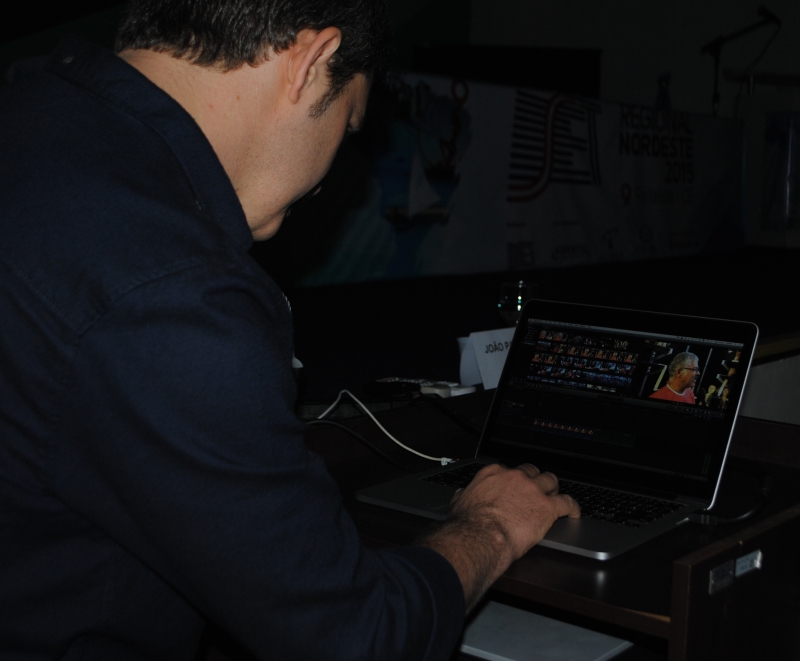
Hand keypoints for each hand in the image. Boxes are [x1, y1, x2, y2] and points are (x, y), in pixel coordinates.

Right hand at [420, 463, 578, 611]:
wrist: (479, 537)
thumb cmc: (467, 524)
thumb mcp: (459, 503)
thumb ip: (464, 495)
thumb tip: (461, 495)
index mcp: (494, 473)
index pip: (509, 470)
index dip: (515, 479)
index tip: (515, 486)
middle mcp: (515, 477)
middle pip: (532, 472)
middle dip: (536, 480)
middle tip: (537, 491)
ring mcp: (533, 490)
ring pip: (551, 481)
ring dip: (554, 488)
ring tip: (556, 496)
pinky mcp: (548, 507)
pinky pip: (567, 502)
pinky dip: (573, 507)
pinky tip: (574, 512)